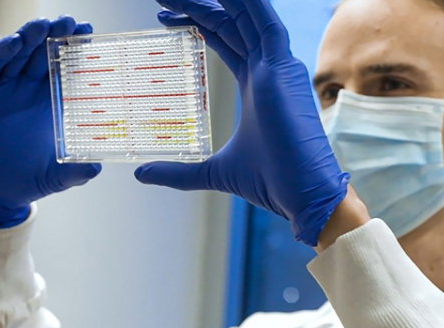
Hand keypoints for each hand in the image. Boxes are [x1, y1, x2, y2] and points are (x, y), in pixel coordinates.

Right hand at [0, 16, 101, 228]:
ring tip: (46, 24)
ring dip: (31, 38)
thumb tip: (97, 167)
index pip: (68, 73)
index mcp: (52, 106)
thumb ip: (76, 172)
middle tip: (71, 21)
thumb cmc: (25, 180)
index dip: (78, 53)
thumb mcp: (55, 177)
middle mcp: (30, 93)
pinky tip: (15, 43)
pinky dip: (1, 53)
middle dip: (57, 37)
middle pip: (45, 57)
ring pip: (19, 56)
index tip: (90, 34)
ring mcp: (5, 90)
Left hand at [135, 0, 348, 245]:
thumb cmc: (270, 181)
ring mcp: (278, 67)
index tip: (167, 17)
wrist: (302, 193)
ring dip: (217, 1)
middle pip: (232, 25)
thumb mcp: (212, 171)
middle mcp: (269, 70)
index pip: (225, 42)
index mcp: (256, 85)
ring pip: (247, 18)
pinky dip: (247, 4)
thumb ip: (179, 171)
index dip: (198, 25)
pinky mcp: (284, 68)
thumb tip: (142, 174)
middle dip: (200, 7)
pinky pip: (264, 23)